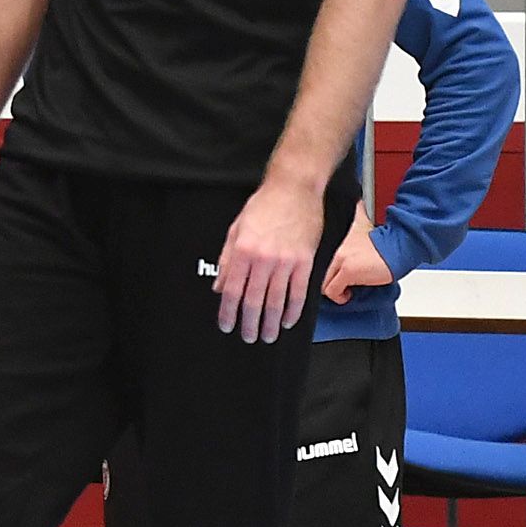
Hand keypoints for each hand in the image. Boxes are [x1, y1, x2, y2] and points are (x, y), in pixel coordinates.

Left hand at [213, 178, 325, 343]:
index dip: (228, 312)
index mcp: (243, 251)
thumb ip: (227, 260)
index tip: (227, 325)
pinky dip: (293, 310)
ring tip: (267, 336)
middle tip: (249, 338)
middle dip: (250, 323)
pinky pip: (298, 292)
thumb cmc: (263, 206)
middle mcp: (263, 259)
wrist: (293, 188)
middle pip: (254, 300)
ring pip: (276, 300)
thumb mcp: (235, 229)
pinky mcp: (305, 261)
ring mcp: (286, 261)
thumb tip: (220, 287)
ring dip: (271, 322)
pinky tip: (287, 321)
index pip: (232, 290)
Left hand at [320, 214, 396, 305]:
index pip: (316, 259)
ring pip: (323, 283)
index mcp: (334, 236)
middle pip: (316, 271)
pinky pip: (333, 291)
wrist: (401, 245)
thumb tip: (354, 207)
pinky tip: (350, 294)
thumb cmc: (385, 241)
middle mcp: (334, 247)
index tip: (331, 276)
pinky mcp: (348, 270)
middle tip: (339, 284)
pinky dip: (340, 297)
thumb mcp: (362, 224)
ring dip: (334, 290)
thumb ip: (354, 216)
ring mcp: (340, 258)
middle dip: (327, 281)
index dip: (322, 270)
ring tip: (346, 288)